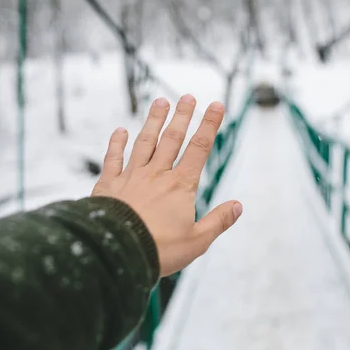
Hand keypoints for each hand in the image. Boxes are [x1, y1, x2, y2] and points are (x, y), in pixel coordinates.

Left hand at [92, 95, 242, 276]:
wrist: (117, 252)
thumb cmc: (159, 249)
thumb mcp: (197, 240)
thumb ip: (219, 221)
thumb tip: (239, 206)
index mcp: (181, 185)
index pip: (199, 148)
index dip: (209, 125)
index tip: (216, 105)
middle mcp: (157, 174)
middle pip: (172, 138)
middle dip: (182, 115)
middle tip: (188, 96)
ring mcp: (132, 177)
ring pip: (145, 142)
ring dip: (154, 120)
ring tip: (160, 101)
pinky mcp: (109, 185)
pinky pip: (114, 159)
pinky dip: (116, 143)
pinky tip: (120, 131)